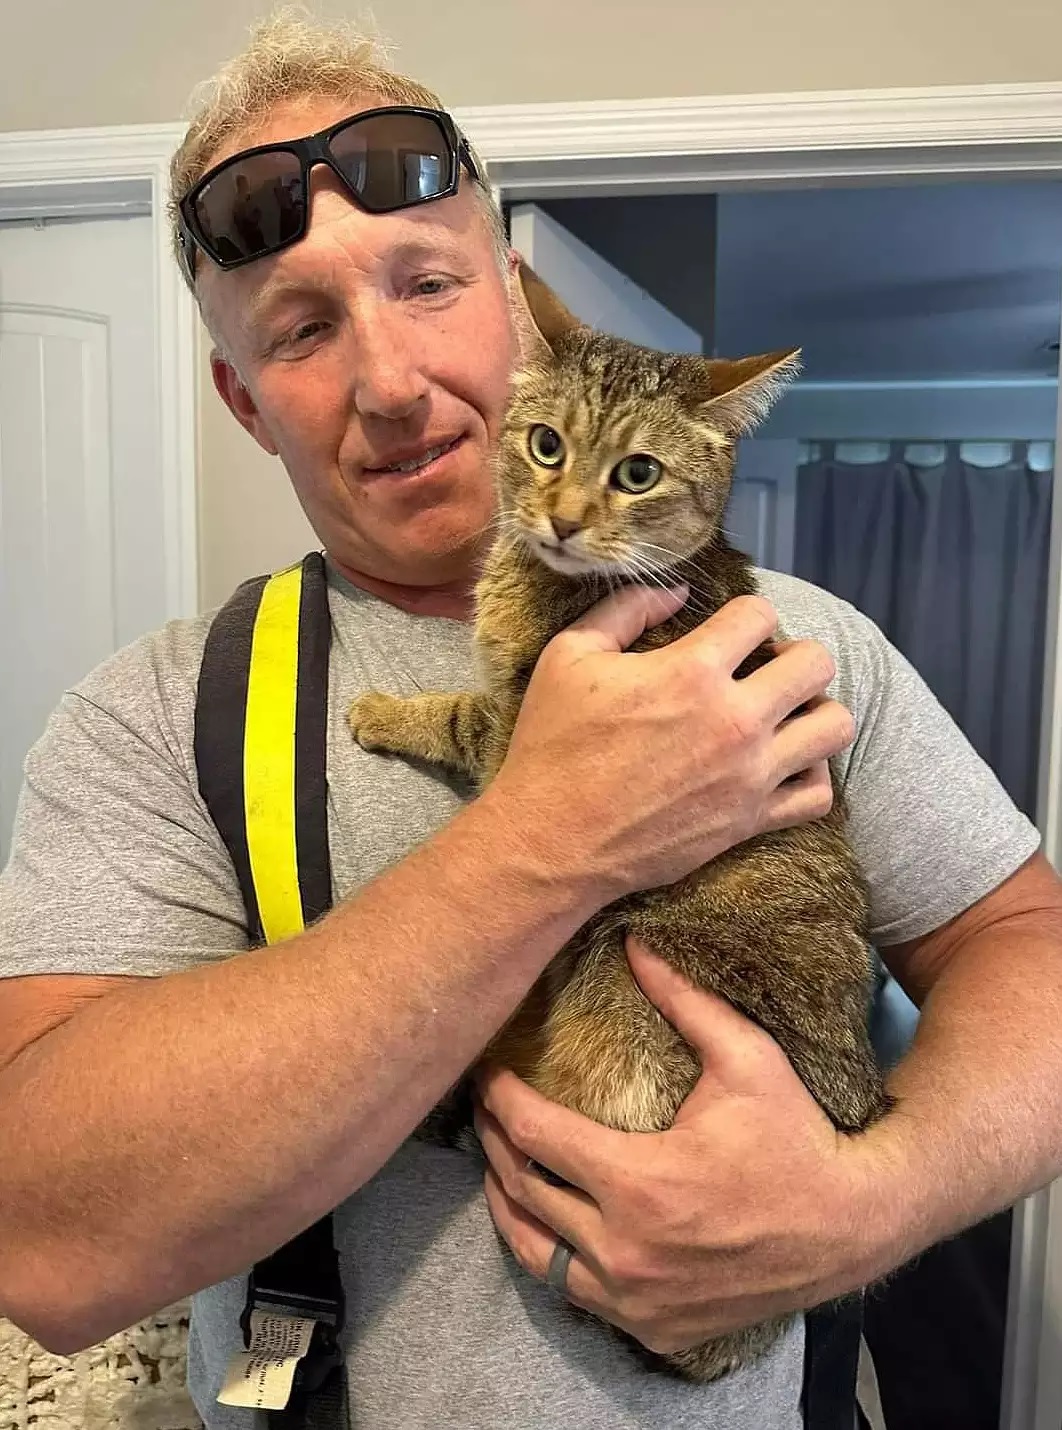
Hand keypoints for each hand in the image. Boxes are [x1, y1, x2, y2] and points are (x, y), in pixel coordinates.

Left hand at [474, 940, 894, 1355]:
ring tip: (502, 1169)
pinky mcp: (653, 1328)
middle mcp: (624, 1249)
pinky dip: (553, 1258)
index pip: (533, 1135)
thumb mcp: (747, 1058)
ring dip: (510, 1207)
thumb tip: (633, 944)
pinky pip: (575, 1295)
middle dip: (494, 1145)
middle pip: (521, 1192)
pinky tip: (551, 1226)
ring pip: (534, 1256)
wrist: (853, 1225)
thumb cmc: (796, 1136)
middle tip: (487, 1112)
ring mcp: (635, 1298)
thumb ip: (684, 1000)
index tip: (489, 1074)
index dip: (500, 1099)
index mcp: (637, 1182)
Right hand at [487, 586, 853, 901]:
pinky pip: (819, 793)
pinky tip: (780, 763)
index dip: (744, 615)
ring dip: (813, 710)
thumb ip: (626, 609)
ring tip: (781, 714)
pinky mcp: (750, 821)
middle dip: (793, 654)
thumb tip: (678, 592)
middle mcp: (734, 720)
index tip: (726, 633)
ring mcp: (750, 774)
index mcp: (691, 671)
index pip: (759, 614)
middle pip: (815, 663)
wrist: (551, 841)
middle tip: (761, 669)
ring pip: (834, 725)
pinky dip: (810, 773)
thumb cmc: (554, 745)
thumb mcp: (568, 656)